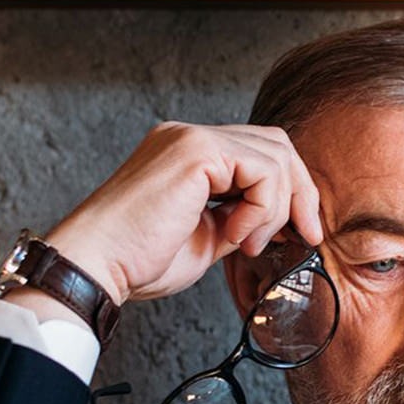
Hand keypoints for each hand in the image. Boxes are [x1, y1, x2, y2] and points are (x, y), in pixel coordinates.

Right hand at [41, 122, 323, 306]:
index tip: (303, 233)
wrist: (98, 266)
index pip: (260, 153)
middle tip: (305, 236)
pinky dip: (261, 209)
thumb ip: (240, 219)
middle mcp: (189, 137)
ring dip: (275, 209)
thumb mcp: (207, 237)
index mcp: (188, 154)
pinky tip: (235, 235)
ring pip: (274, 156)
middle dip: (301, 193)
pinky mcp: (195, 152)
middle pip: (276, 144)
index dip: (291, 191)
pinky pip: (261, 171)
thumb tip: (282, 222)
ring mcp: (191, 138)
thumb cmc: (140, 261)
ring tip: (247, 244)